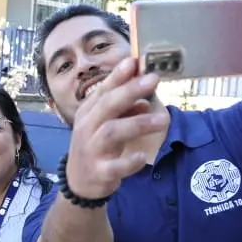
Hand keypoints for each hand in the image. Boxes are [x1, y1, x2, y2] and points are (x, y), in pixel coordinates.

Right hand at [65, 58, 168, 197]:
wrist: (79, 181)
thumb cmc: (96, 145)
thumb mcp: (104, 123)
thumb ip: (124, 108)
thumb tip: (145, 96)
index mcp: (88, 113)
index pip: (102, 90)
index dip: (118, 76)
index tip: (134, 61)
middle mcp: (87, 128)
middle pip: (107, 106)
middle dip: (129, 91)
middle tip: (153, 79)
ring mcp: (91, 150)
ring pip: (111, 132)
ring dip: (137, 124)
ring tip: (162, 120)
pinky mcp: (99, 172)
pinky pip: (115, 167)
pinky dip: (129, 162)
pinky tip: (142, 157)